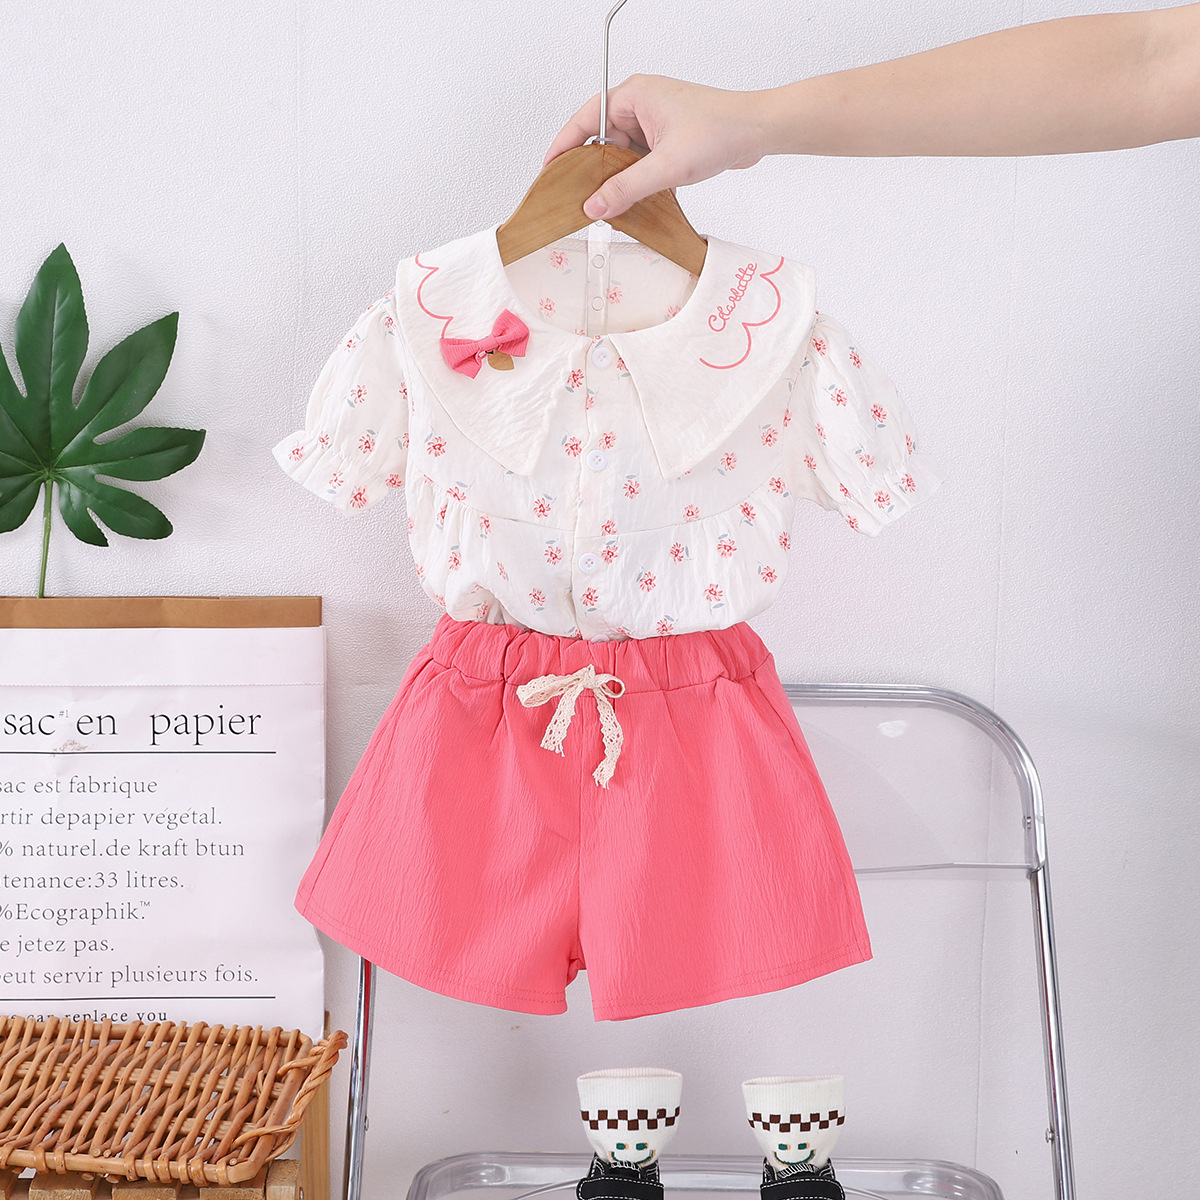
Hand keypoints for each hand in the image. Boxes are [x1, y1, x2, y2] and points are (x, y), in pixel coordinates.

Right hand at [542, 74, 769, 219]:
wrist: (759, 131)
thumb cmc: (721, 131)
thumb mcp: (667, 166)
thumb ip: (627, 189)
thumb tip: (595, 206)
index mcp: (633, 96)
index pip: (583, 121)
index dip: (563, 148)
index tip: (549, 172)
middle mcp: (640, 105)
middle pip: (601, 142)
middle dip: (594, 172)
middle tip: (582, 199)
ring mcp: (653, 122)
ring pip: (621, 155)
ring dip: (619, 180)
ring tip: (613, 204)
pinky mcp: (666, 139)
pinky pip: (639, 161)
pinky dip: (636, 181)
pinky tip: (636, 201)